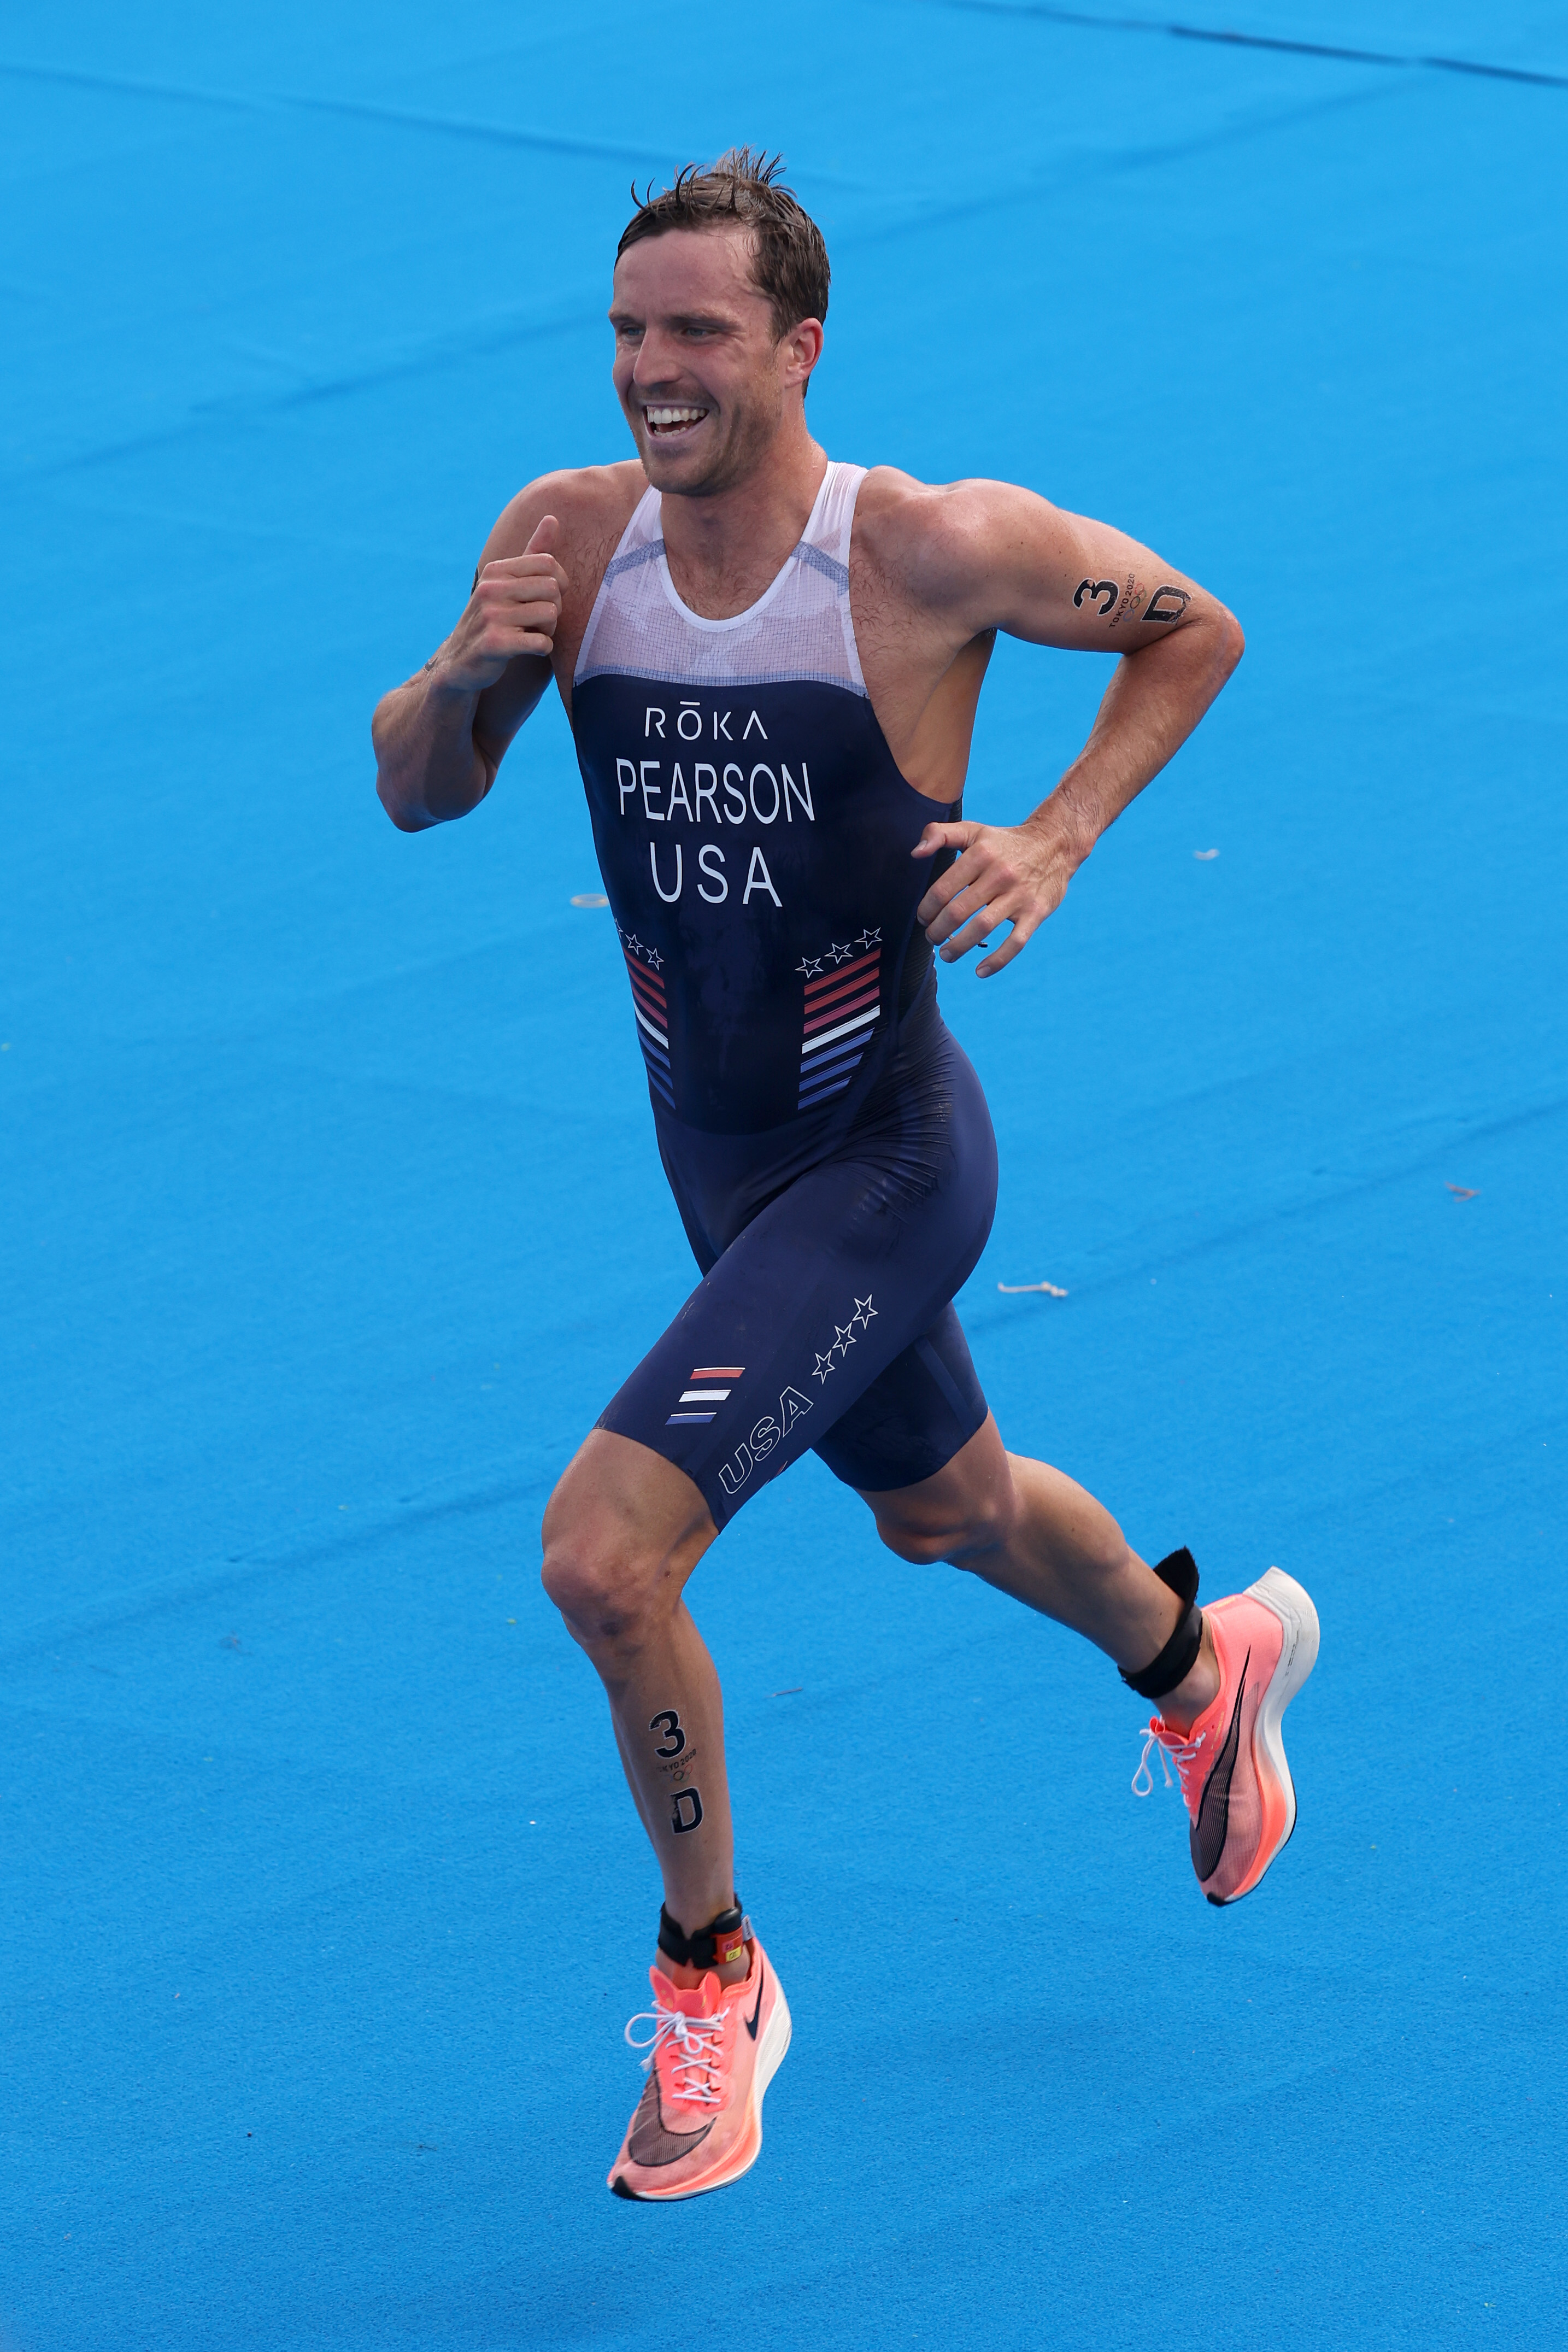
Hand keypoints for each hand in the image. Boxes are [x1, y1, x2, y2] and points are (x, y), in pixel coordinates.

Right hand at [436, 516, 566, 692]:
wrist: (461, 662)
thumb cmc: (494, 620)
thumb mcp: (509, 584)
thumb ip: (533, 553)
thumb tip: (553, 519)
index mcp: (496, 570)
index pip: (548, 564)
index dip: (559, 584)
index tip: (546, 598)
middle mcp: (491, 589)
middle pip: (552, 589)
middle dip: (554, 609)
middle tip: (538, 621)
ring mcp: (490, 616)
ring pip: (550, 615)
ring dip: (548, 630)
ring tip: (530, 634)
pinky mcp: (495, 644)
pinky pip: (542, 642)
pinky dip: (542, 649)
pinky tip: (526, 649)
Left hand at [912, 814, 1079, 977]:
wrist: (1055, 844)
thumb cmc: (1004, 843)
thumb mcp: (973, 830)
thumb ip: (939, 834)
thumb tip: (915, 853)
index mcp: (980, 854)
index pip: (942, 890)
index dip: (927, 910)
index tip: (924, 918)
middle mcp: (999, 874)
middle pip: (958, 912)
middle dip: (938, 931)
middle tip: (932, 938)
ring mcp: (1019, 895)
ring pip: (982, 928)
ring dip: (959, 947)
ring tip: (947, 955)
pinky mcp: (1036, 912)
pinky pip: (1015, 942)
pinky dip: (997, 961)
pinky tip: (980, 971)